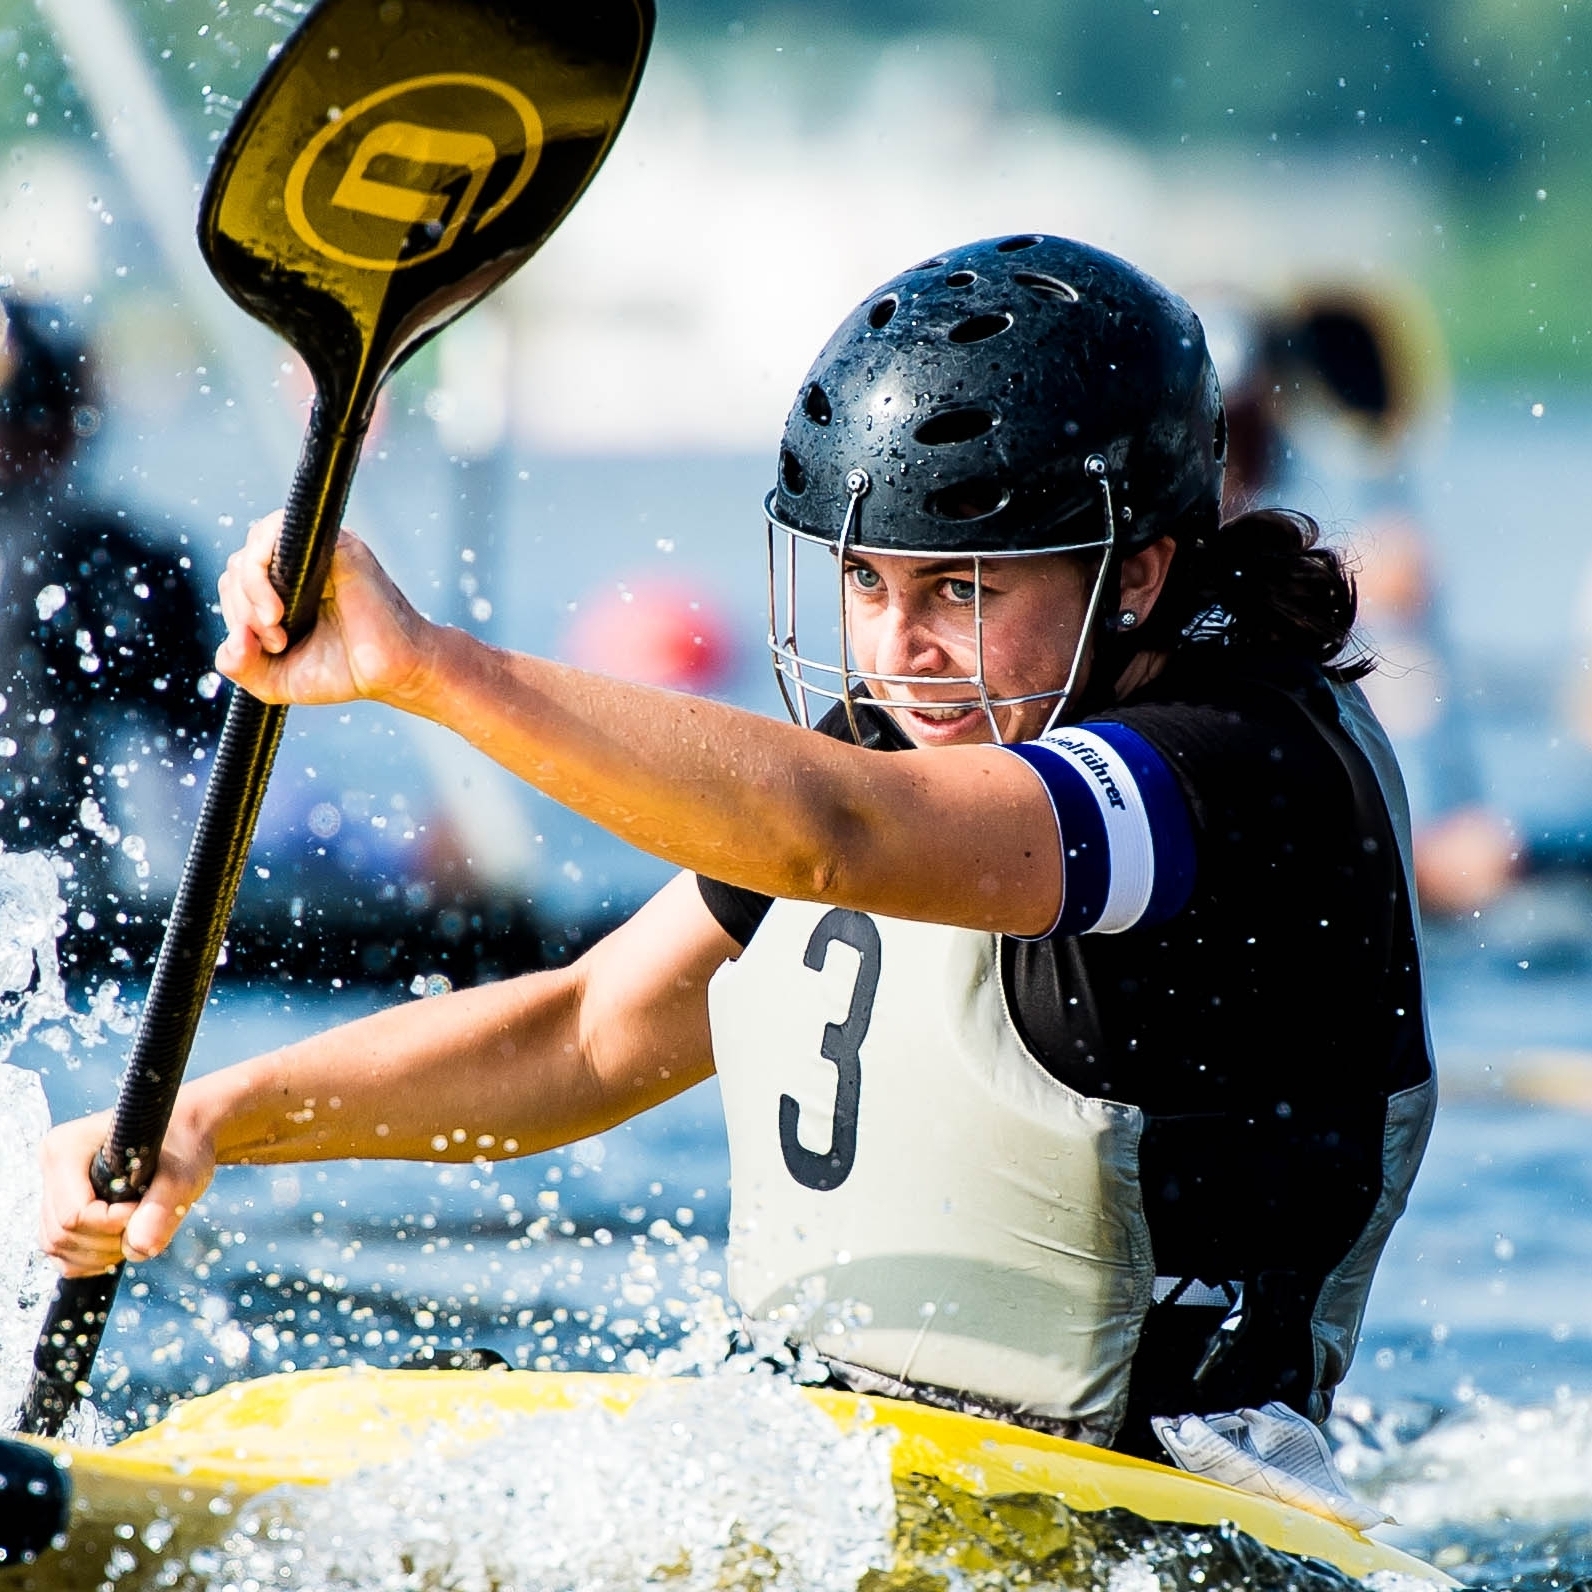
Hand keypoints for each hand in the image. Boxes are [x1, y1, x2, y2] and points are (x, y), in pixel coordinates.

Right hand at [38, 1108, 216, 1277]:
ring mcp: (52, 1190)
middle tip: (146, 1221)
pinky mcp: (59, 1210)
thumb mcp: (182, 1174)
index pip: (74, 1214)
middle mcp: (52, 1167)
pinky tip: (122, 1240)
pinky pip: (62, 1254)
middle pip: (62, 1234)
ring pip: (58, 1248)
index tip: (146, 1206)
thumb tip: (140, 1249)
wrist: (186, 1136)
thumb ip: (162, 1209)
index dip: (113, 1224)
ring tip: (138, 1227)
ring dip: (101, 1254)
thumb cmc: (184, 1146)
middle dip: (108, 1241)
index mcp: (67, 1148)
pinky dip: (92, 1259)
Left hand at [215, 511, 436, 706]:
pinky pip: (278, 536)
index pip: (237, 581)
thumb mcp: (275, 678)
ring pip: (253, 548)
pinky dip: (261, 575)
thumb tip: (229, 639)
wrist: (394, 674)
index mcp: (286, 587)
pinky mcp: (337, 546)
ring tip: (275, 629)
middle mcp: (301, 563)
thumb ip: (239, 664)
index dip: (237, 613)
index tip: (267, 648)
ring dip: (249, 593)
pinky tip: (276, 610)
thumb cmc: (345, 672)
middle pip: (240, 564)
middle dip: (242, 609)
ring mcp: (320, 551)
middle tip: (276, 642)